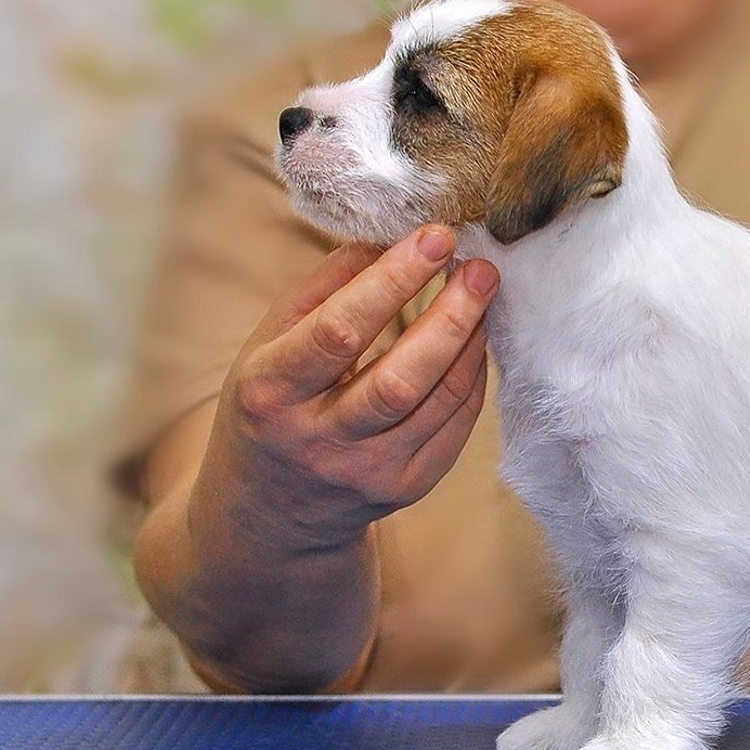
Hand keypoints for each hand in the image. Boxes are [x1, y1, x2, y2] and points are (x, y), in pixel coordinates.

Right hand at [197, 225, 497, 553]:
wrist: (268, 516)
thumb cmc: (269, 406)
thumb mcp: (267, 345)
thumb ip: (323, 289)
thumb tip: (387, 233)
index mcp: (270, 394)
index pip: (340, 331)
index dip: (393, 280)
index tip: (436, 236)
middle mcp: (318, 441)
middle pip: (400, 379)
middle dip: (451, 316)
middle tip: (481, 267)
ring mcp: (366, 473)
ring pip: (437, 403)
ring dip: (470, 340)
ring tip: (482, 292)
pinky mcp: (404, 489)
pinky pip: (454, 427)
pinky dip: (472, 378)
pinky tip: (474, 339)